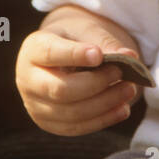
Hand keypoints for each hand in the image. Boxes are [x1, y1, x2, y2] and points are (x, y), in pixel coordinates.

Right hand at [15, 25, 142, 135]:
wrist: (63, 55)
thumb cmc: (74, 39)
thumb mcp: (85, 31)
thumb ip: (105, 42)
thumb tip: (130, 56)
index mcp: (33, 49)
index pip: (51, 53)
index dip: (74, 55)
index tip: (99, 55)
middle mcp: (28, 80)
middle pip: (60, 90)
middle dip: (96, 83)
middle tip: (122, 73)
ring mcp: (36, 106)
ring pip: (71, 113)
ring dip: (104, 104)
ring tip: (129, 89)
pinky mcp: (50, 124)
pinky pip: (77, 128)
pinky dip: (103, 120)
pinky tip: (123, 109)